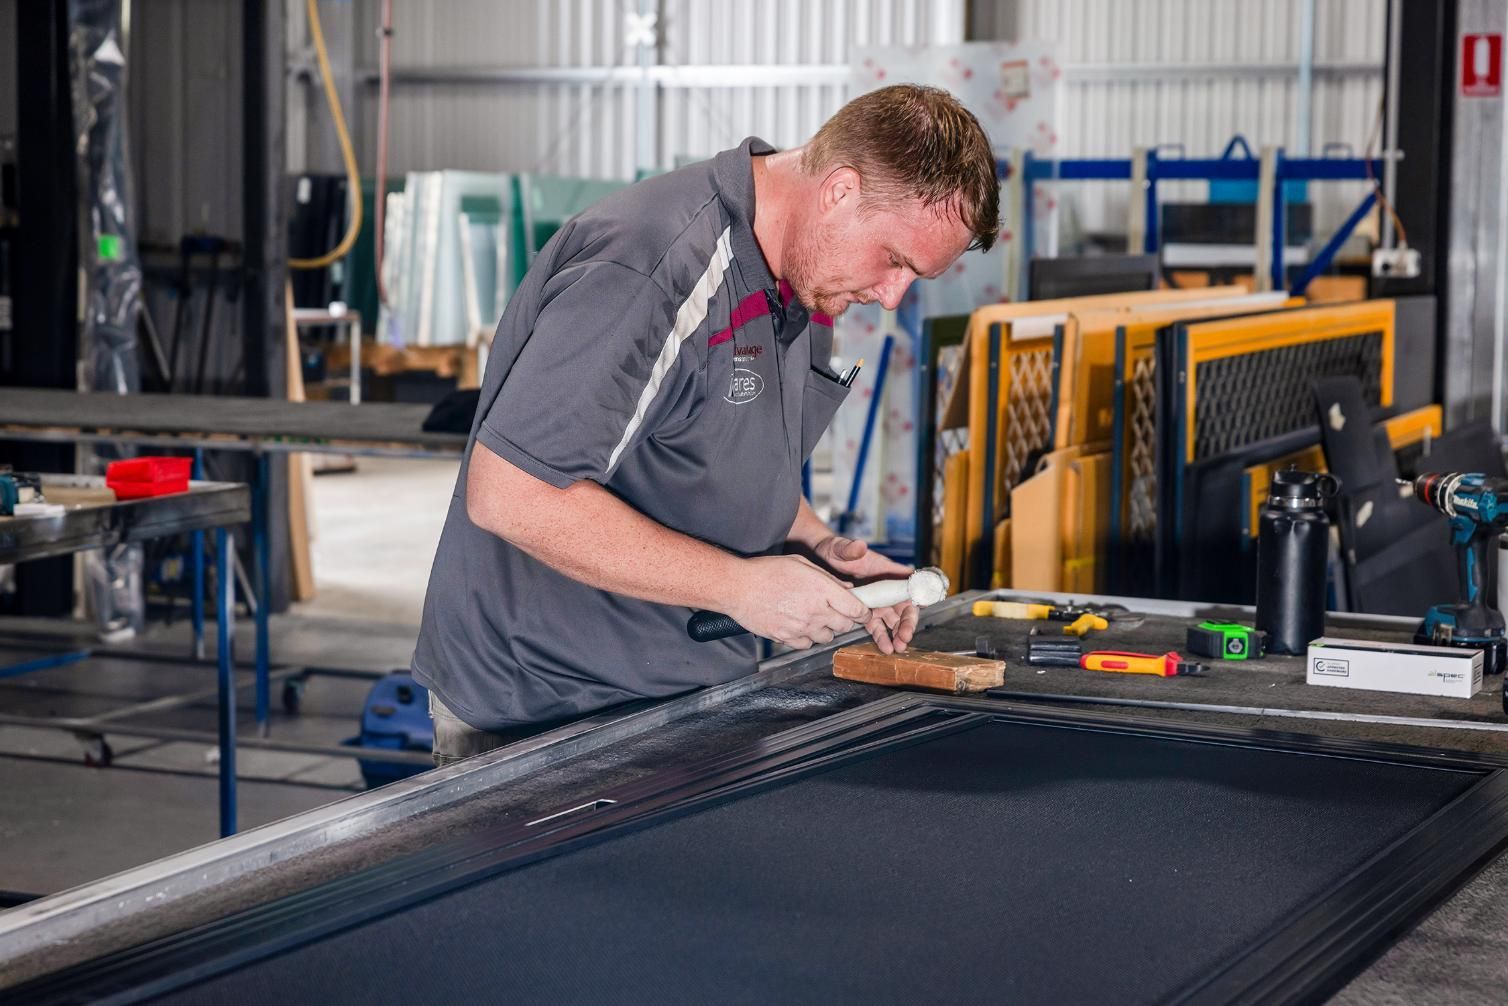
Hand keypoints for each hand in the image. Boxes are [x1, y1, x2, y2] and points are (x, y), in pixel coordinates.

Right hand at [726, 555, 869, 649]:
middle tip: (834, 611)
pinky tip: (799, 624)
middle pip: (844, 626)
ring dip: (825, 629)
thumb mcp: (802, 564)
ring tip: (813, 616)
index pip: (857, 610)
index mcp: (822, 590)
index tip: (861, 611)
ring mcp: (802, 627)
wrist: (738, 588)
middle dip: (844, 619)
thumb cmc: (767, 571)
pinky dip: (807, 637)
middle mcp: (815, 611)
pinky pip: (808, 644)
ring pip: (827, 637)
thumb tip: (848, 590)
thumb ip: (828, 578)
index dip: (863, 612)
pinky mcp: (788, 638)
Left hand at [811, 535, 916, 653]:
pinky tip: (885, 648)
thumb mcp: (840, 548)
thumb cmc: (835, 550)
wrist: (820, 559)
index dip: (917, 596)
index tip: (921, 609)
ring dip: (896, 634)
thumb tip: (860, 546)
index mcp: (885, 571)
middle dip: (906, 623)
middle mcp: (884, 588)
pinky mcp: (865, 610)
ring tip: (897, 647)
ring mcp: (876, 601)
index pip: (906, 585)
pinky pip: (876, 626)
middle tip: (905, 637)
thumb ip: (850, 549)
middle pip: (903, 607)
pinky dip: (881, 637)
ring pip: (892, 620)